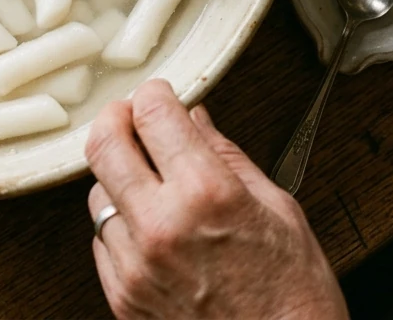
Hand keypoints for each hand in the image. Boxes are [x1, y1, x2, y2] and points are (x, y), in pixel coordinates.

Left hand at [85, 80, 347, 319]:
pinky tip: (151, 230)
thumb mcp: (279, 211)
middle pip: (104, 144)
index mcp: (208, 195)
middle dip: (116, 118)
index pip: (154, 114)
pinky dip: (120, 226)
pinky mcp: (122, 297)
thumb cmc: (295, 300)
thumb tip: (196, 119)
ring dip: (118, 177)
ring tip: (151, 184)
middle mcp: (163, 226)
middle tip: (130, 116)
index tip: (160, 95)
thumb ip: (227, 156)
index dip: (155, 94)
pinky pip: (102, 240)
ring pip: (97, 193)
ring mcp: (136, 265)